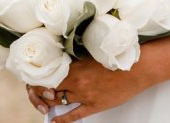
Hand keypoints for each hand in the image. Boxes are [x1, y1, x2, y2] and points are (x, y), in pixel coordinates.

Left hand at [25, 58, 149, 121]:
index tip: (33, 77)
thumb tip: (62, 58)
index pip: (48, 73)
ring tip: (42, 104)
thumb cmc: (116, 59)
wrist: (136, 69)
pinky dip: (61, 120)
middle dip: (38, 91)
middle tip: (34, 92)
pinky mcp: (93, 105)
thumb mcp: (91, 54)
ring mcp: (84, 94)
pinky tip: (53, 121)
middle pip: (48, 88)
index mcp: (75, 65)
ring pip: (57, 101)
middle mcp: (76, 80)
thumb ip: (76, 58)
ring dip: (47, 103)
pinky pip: (73, 115)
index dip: (37, 77)